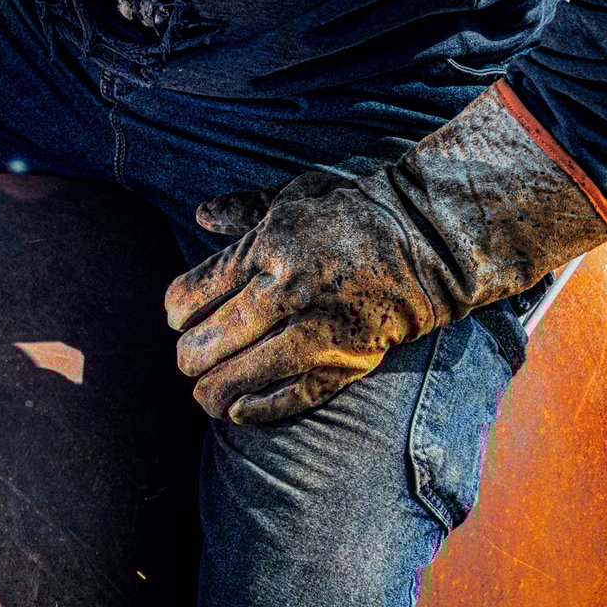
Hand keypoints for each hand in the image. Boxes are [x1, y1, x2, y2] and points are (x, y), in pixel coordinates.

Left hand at [165, 84, 606, 423]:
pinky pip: (296, 393)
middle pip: (220, 334)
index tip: (174, 318)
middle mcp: (290, 289)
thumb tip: (201, 214)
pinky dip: (262, 408)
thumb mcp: (296, 194)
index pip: (202, 289)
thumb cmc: (357, 210)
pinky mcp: (349, 358)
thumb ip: (244, 208)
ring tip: (201, 396)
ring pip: (251, 371)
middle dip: (192, 354)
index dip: (179, 309)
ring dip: (217, 389)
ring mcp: (320, 328)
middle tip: (184, 362)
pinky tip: (237, 413)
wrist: (432, 237)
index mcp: (270, 246)